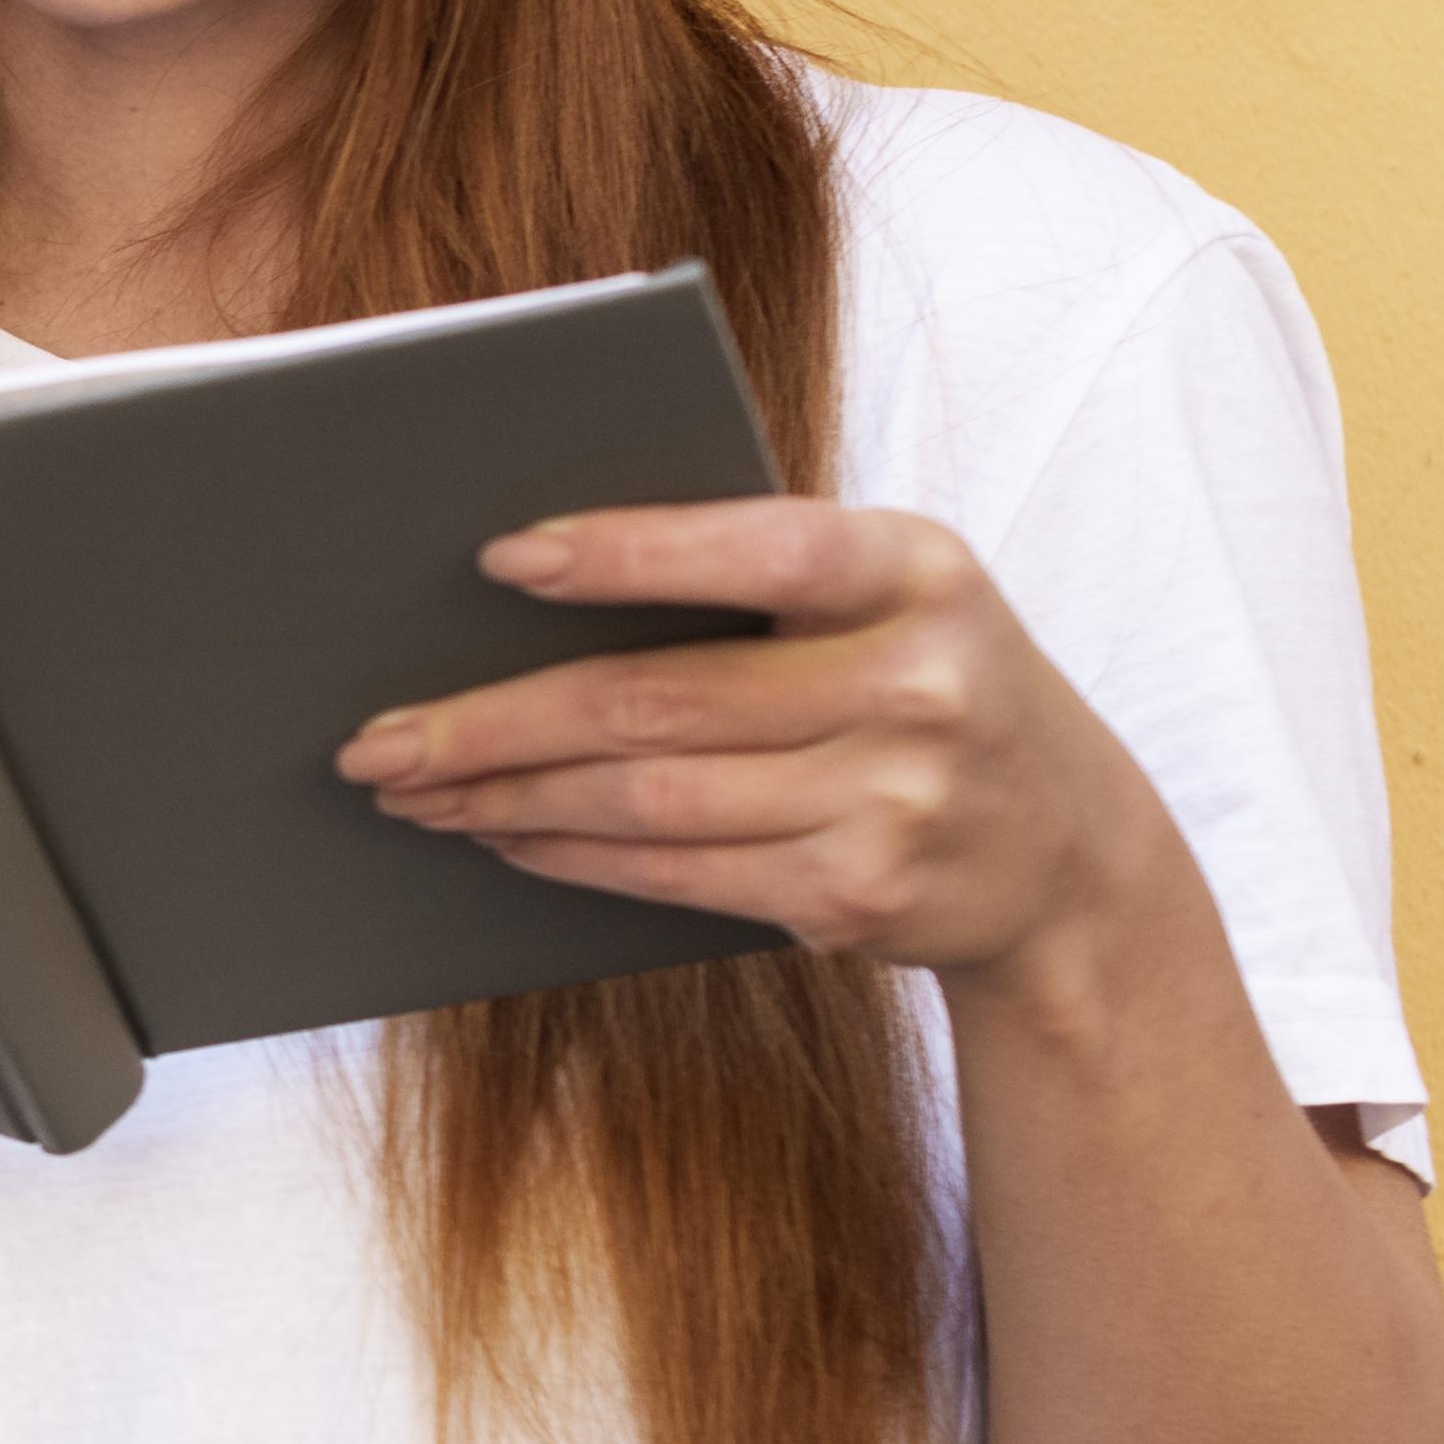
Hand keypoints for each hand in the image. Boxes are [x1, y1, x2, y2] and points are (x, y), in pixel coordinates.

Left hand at [337, 499, 1172, 992]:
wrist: (1069, 854)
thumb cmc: (930, 686)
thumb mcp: (891, 598)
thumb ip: (757, 578)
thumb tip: (526, 584)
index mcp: (916, 566)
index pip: (757, 549)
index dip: (624, 555)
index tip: (498, 559)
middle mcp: (917, 682)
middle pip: (659, 700)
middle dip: (492, 722)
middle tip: (374, 735)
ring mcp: (895, 799)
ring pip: (649, 799)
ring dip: (505, 798)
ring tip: (408, 789)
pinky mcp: (861, 895)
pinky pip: (677, 871)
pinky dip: (570, 855)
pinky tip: (500, 838)